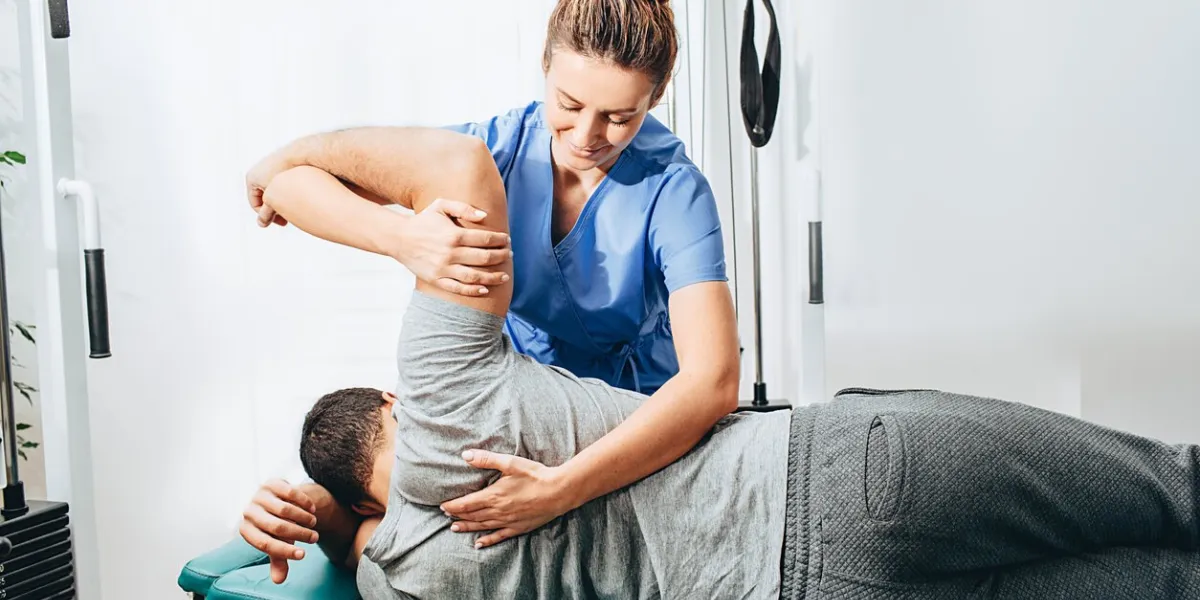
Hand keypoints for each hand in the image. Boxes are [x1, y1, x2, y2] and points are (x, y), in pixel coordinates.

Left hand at [238, 479, 319, 583]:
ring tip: (313, 524)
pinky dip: (304, 503)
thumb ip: (277, 559)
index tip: (303, 556)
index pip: (265, 544)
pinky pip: (292, 493)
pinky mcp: (271, 483)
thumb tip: (278, 580)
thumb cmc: (274, 527)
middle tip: (314, 539)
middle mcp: (249, 512)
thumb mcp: (276, 542)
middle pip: (278, 527)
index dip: (285, 551)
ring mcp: (259, 495)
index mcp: (246, 530)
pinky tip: (311, 509)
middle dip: (300, 535)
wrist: (275, 500)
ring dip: (304, 519)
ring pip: (286, 510)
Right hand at [245, 147, 296, 227]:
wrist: (304, 154)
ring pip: (276, 190)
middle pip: (266, 197)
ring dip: (284, 200)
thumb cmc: (288, 176)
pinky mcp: (283, 163)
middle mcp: (258, 170)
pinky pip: (284, 182)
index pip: (256, 205)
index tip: (284, 221)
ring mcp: (270, 165)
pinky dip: (291, 191)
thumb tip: (261, 224)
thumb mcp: (275, 198)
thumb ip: (267, 213)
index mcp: (251, 178)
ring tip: (296, 206)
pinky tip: (302, 196)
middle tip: (290, 216)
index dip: (268, 216)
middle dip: (277, 207)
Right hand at [393, 198, 511, 296]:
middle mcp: (450, 253)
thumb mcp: (440, 206)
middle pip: (484, 258)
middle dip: (501, 256)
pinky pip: (458, 288)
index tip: (507, 240)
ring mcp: (443, 269)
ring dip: (493, 277)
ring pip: (474, 276)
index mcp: (453, 235)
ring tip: (505, 276)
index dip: (499, 240)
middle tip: (509, 255)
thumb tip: (484, 215)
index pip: (485, 239)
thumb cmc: (423, 221)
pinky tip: (485, 289)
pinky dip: (473, 291)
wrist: (398, 238)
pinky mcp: (436, 280)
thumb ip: (463, 207)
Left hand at [439, 450, 577, 547]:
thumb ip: (487, 459)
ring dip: (467, 527)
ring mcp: (507, 521)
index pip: (466, 503)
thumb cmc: (535, 475)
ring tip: (454, 528)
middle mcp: (497, 511)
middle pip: (472, 516)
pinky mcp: (518, 527)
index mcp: (493, 495)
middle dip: (457, 516)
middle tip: (446, 515)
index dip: (453, 506)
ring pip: (482, 527)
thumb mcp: (511, 463)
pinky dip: (487, 540)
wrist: (558, 492)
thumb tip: (466, 455)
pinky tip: (479, 544)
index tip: (442, 506)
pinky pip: (498, 536)